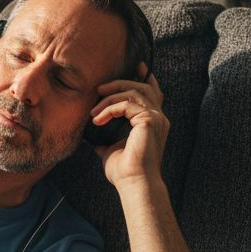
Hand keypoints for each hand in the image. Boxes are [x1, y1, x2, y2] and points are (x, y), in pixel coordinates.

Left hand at [88, 64, 167, 187]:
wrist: (134, 184)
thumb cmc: (125, 172)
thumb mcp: (111, 151)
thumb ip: (105, 140)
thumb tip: (92, 138)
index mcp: (152, 123)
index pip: (152, 94)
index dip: (145, 79)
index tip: (136, 67)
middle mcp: (158, 118)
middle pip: (143, 87)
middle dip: (121, 83)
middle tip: (100, 88)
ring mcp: (156, 118)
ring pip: (134, 92)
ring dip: (111, 97)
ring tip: (94, 109)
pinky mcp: (149, 121)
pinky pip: (127, 104)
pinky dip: (110, 109)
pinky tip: (98, 119)